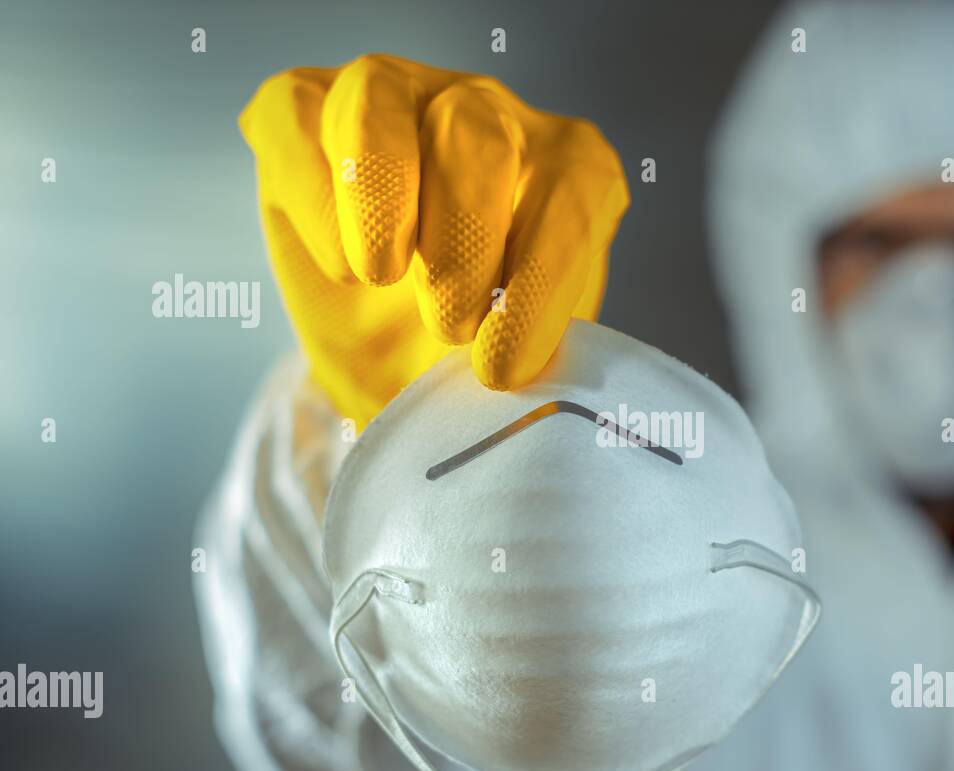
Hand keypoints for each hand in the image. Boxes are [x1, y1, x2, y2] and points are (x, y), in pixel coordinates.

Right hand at [240, 54, 629, 427]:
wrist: (397, 369)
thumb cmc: (474, 360)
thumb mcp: (520, 371)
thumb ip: (543, 373)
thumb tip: (533, 409)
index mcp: (567, 169)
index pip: (573, 190)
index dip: (542, 278)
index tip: (503, 367)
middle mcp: (489, 115)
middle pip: (475, 130)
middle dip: (460, 240)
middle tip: (447, 327)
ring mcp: (395, 97)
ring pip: (381, 97)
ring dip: (380, 201)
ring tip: (379, 281)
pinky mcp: (304, 109)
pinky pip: (298, 116)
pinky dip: (313, 194)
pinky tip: (341, 266)